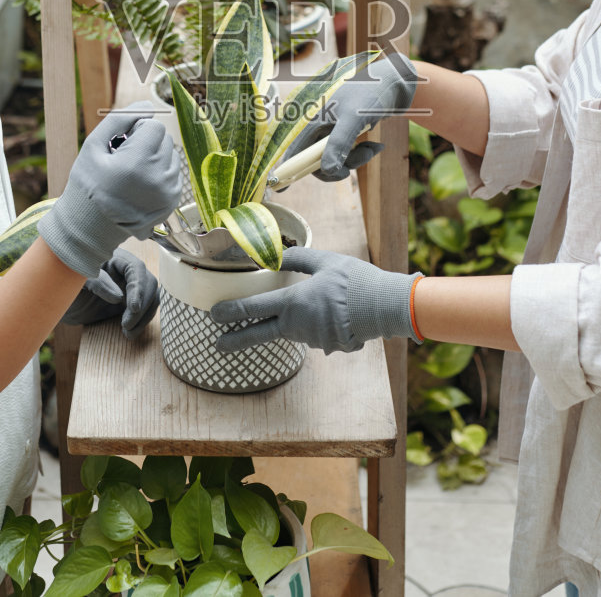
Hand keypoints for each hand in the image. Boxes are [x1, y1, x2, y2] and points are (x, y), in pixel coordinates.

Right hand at [39, 101, 183, 278]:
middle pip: (164, 138)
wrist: (93, 226)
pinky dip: (159, 173)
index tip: (123, 145)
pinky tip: (141, 185)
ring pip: (170, 154)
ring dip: (154, 157)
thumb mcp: (93, 146)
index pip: (154, 126)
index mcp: (136, 164)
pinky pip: (173, 172)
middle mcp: (157, 178)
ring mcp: (168, 191)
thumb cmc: (89, 184)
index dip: (137, 131)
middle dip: (146, 143)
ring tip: (133, 174)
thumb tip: (147, 105)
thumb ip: (120, 120)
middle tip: (125, 160)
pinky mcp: (173, 200)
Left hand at [59, 250, 157, 337]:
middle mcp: (125, 270)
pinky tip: (129, 332)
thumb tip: (119, 297)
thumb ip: (97, 283)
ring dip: (144, 316)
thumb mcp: (76, 283)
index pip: (136, 268)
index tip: (132, 308)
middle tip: (127, 325)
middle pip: (148, 283)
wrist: (58, 304)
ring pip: (151, 297)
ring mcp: (130, 285)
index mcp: (113, 258)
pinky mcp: (131, 301)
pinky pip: (146, 308)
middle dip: (142, 306)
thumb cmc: (64, 287)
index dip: (138, 288)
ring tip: (127, 332)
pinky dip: (142, 322)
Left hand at [210, 247, 417, 353]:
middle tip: (217, 343)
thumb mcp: (326, 262)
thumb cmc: (355, 282)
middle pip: (259, 334)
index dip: (231, 311)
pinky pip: (312, 334)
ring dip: (287, 324)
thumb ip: (298, 259)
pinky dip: (313, 325)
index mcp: (293, 302)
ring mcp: (311, 338)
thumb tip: (276, 254)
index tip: (214, 314)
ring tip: (309, 307)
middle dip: (235, 339)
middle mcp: (297, 324)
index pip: (253, 308)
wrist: (385, 308)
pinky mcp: (326, 345)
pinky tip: (330, 314)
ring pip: (289, 330)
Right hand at [282, 51, 418, 181]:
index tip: (280, 189)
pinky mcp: (349, 132)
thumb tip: (327, 171)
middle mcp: (321, 126)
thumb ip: (338, 144)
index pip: (296, 150)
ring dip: (356, 160)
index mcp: (314, 120)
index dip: (288, 170)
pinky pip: (350, 152)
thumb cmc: (372, 93)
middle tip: (350, 171)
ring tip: (374, 149)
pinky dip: (363, 153)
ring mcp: (335, 129)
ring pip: (337, 158)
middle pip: (317, 160)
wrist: (397, 82)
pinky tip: (378, 145)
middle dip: (336, 167)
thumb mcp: (354, 119)